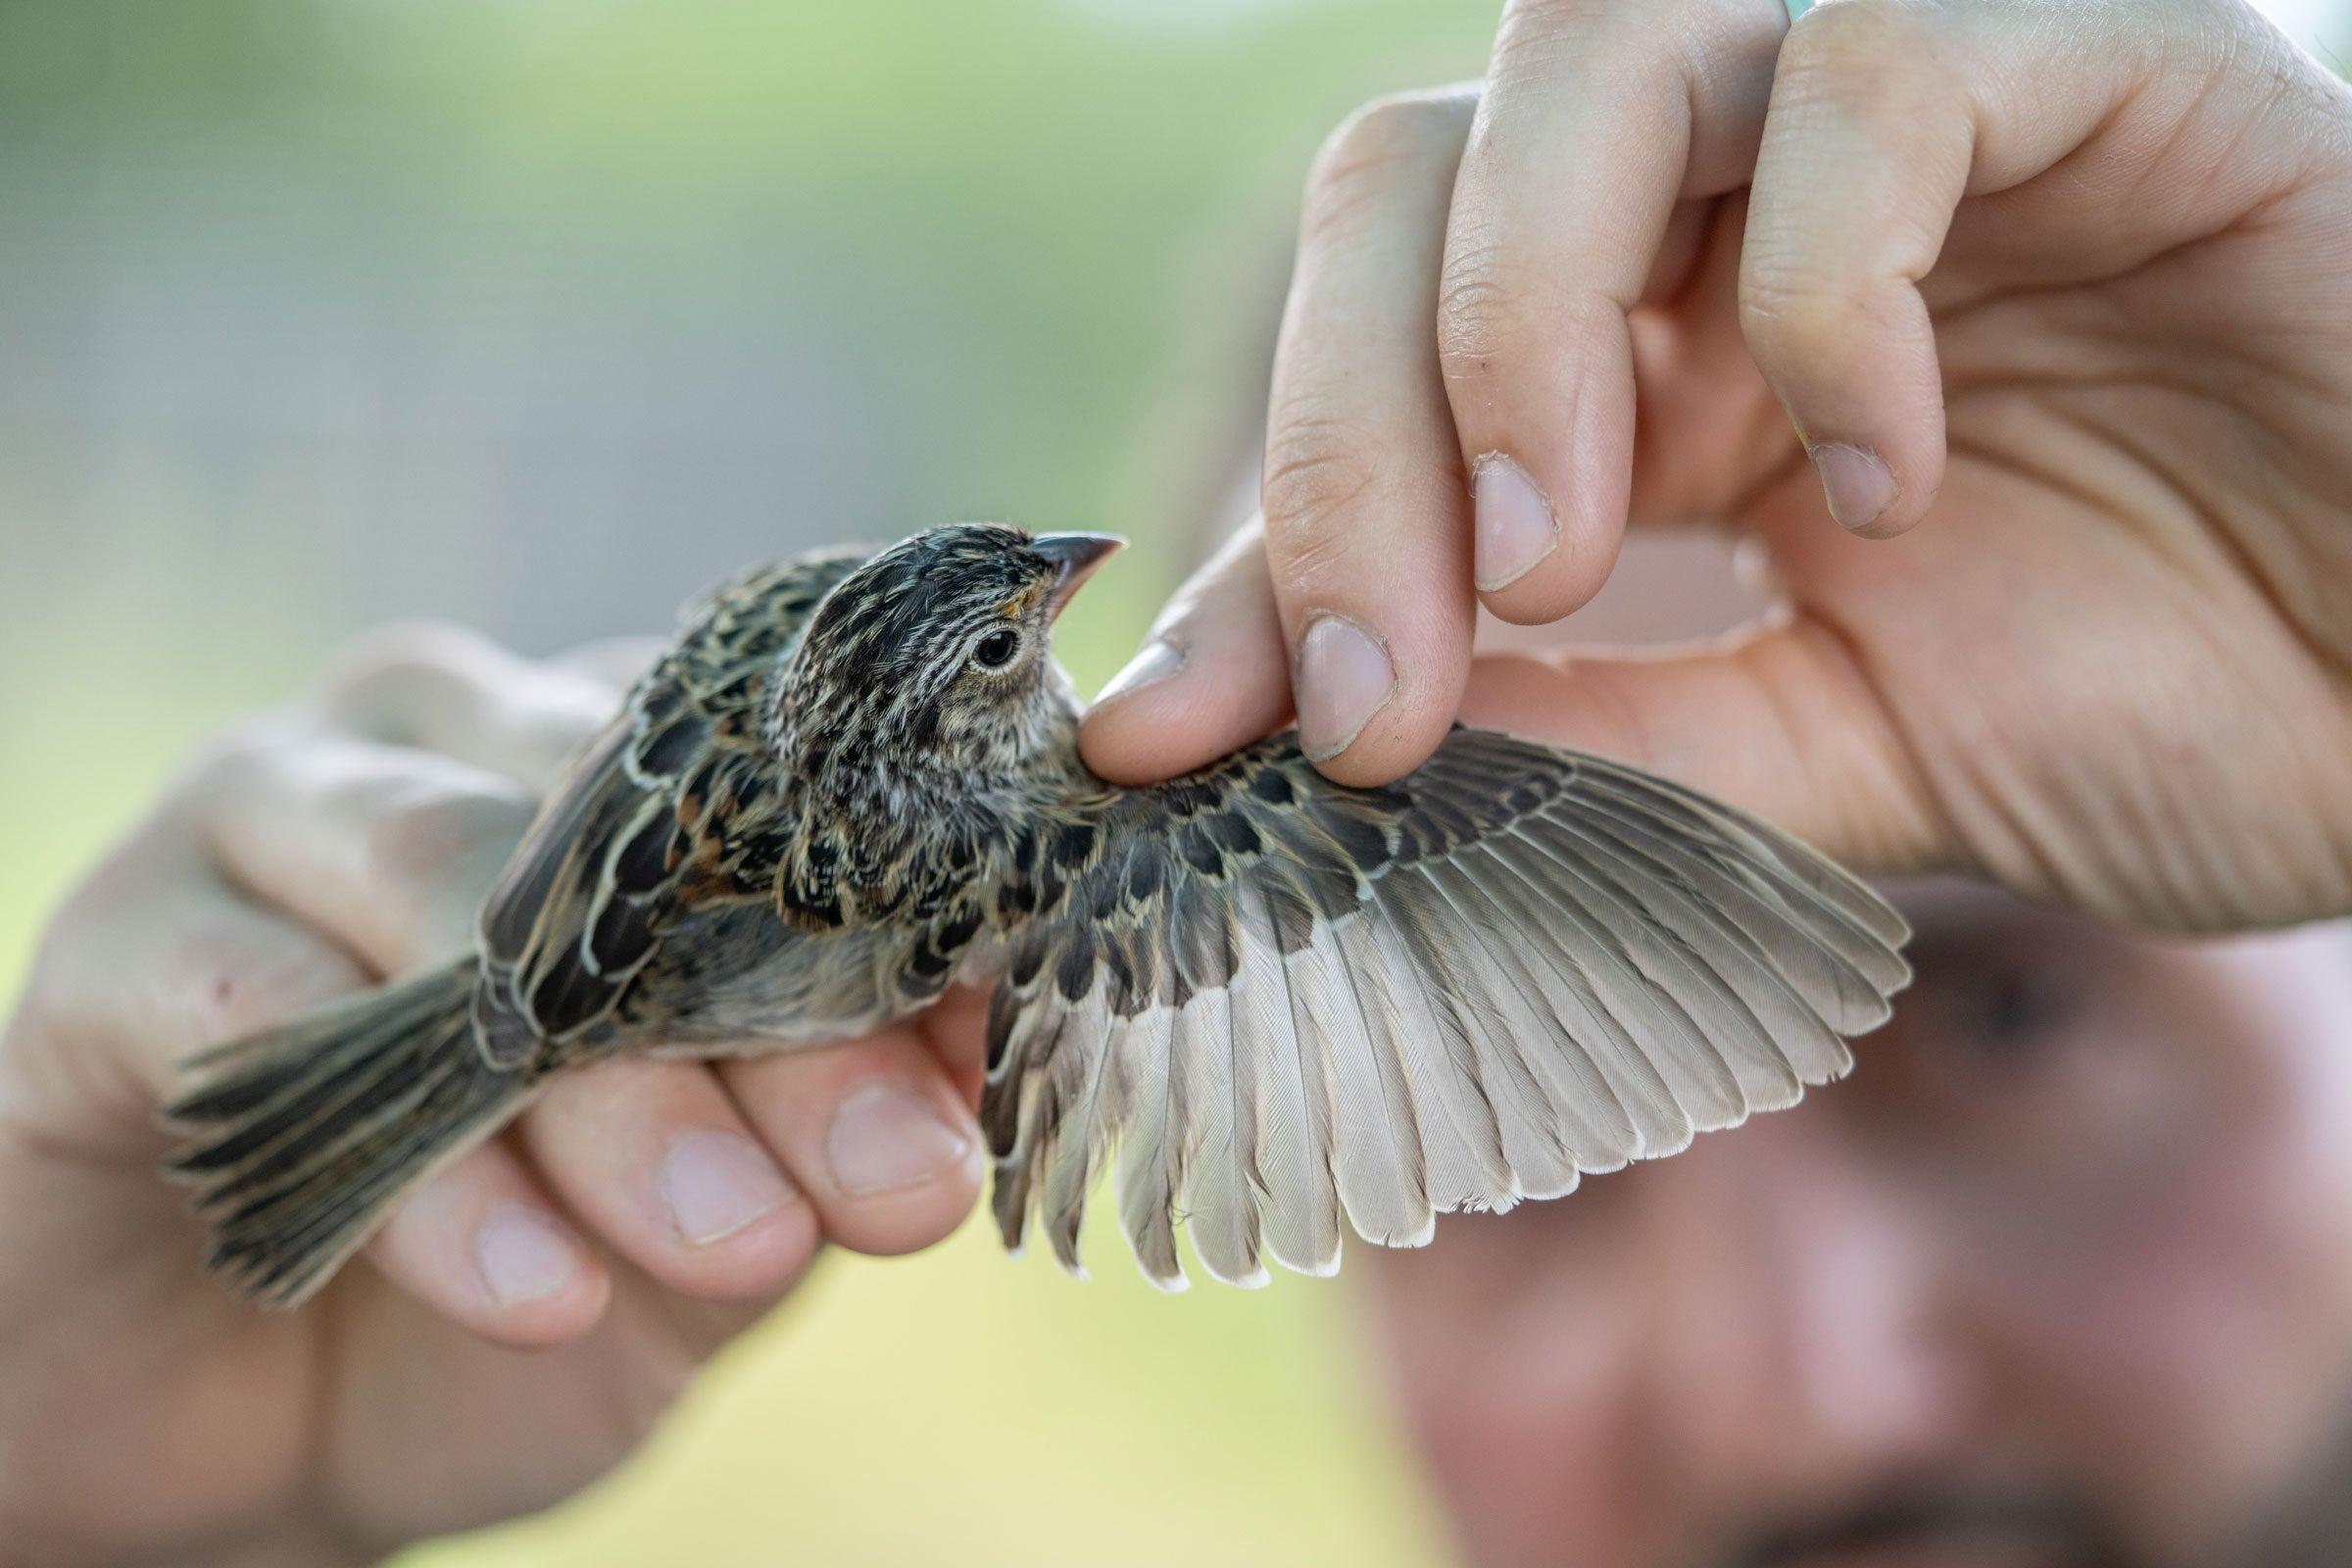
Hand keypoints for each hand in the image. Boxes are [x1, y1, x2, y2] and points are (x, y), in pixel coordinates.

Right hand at [0, 627, 986, 1565]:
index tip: (1018, 1046)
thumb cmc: (518, 1271)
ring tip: (739, 1248)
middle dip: (792, 1016)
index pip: (788, 766)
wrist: (239, 1415)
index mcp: (617, 767)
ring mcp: (274, 809)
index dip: (917, 901)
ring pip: (465, 887)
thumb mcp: (720, 1210)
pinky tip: (533, 1285)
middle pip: (646, 826)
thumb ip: (832, 1113)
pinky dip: (427, 1172)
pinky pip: (279, 1018)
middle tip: (902, 1187)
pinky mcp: (124, 940)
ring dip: (620, 1091)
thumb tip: (988, 1048)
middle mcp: (454, 740)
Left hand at [1082, 0, 2351, 931]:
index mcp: (1637, 338)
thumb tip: (1285, 742)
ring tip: (1565, 563)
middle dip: (1346, 442)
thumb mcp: (1789, 752)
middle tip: (1381, 691)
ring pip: (1592, 57)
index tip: (1180, 743)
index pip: (1358, 356)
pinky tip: (1884, 481)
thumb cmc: (2141, 703)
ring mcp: (1901, 103)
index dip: (1256, 534)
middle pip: (1405, 181)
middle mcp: (1725, 195)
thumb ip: (1569, 728)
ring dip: (1521, 327)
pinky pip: (1885, 67)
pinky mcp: (2107, 57)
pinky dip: (1832, 292)